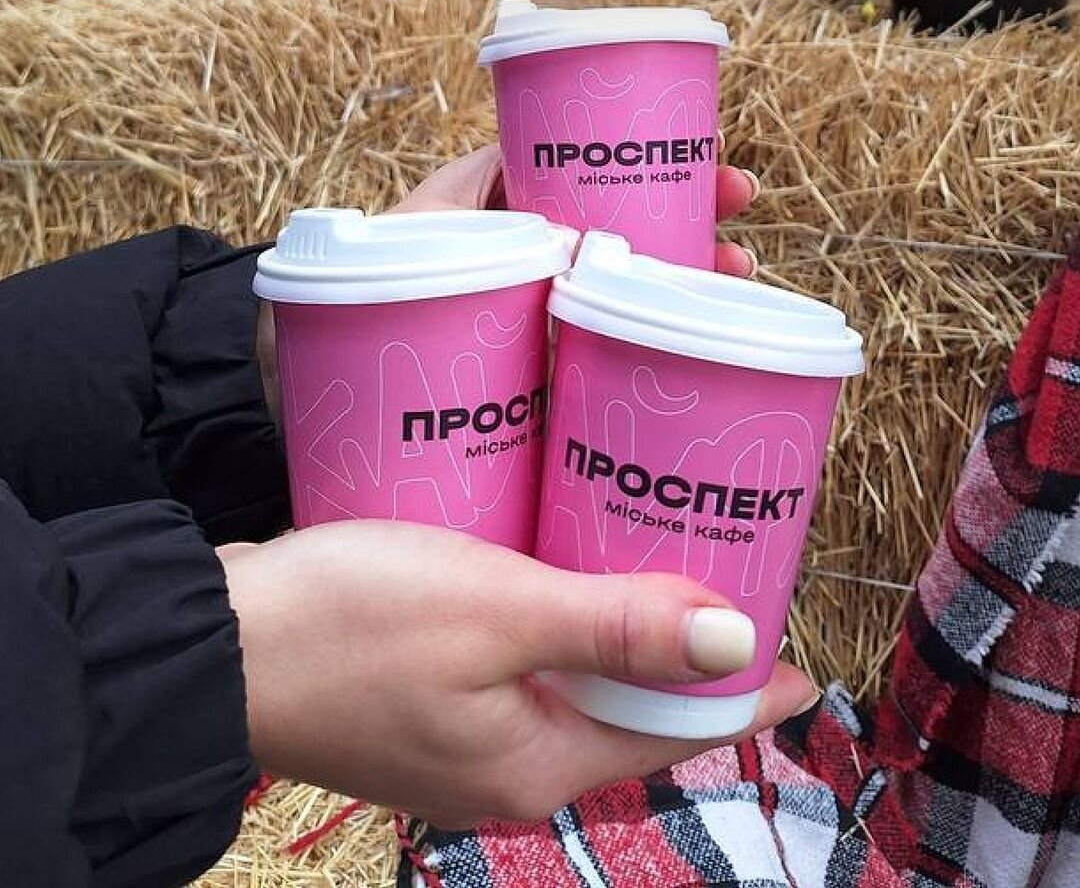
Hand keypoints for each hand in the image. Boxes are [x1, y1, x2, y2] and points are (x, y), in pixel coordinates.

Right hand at [221, 520, 815, 827]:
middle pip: (626, 718)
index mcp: (538, 763)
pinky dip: (555, 628)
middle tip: (731, 596)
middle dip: (683, 666)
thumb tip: (733, 645)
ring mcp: (460, 741)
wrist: (214, 644)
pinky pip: (520, 671)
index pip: (672, 735)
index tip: (799, 669)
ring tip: (656, 577)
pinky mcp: (423, 703)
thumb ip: (614, 627)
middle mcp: (506, 768)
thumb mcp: (495, 611)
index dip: (740, 698)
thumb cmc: (350, 626)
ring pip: (572, 691)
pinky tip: (553, 573)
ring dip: (618, 640)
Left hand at [257, 145, 760, 418]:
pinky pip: (588, 359)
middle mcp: (526, 262)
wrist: (284, 379)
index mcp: (500, 211)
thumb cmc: (341, 288)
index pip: (598, 180)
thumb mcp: (408, 232)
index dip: (665, 176)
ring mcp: (527, 320)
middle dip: (690, 236)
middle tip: (742, 248)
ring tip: (732, 295)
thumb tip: (571, 226)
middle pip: (627, 239)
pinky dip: (638, 355)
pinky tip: (684, 370)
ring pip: (620, 296)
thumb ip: (467, 205)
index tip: (725, 180)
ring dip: (680, 291)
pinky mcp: (520, 380)